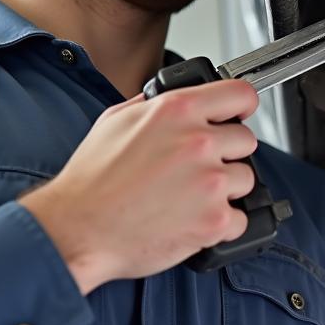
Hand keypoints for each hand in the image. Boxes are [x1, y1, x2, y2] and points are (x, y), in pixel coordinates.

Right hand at [19, 79, 259, 293]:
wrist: (78, 230)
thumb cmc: (91, 180)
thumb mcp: (116, 120)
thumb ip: (155, 104)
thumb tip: (175, 97)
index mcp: (177, 111)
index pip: (240, 94)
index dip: (242, 106)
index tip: (240, 115)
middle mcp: (198, 143)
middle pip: (246, 140)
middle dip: (227, 154)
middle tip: (198, 169)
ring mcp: (210, 182)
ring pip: (245, 179)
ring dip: (225, 190)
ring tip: (189, 197)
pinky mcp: (214, 220)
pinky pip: (240, 218)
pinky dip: (222, 224)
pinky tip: (193, 220)